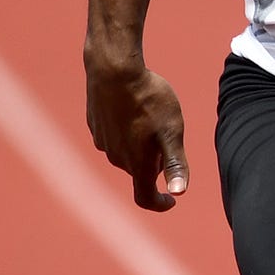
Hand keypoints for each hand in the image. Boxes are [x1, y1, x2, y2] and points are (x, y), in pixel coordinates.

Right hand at [85, 54, 187, 211]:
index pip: (145, 198)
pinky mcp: (95, 125)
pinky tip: (135, 110)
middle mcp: (116, 157)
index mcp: (137, 163)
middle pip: (140, 171)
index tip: (170, 200)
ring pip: (127, 152)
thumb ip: (175, 164)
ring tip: (154, 119)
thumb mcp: (172, 132)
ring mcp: (102, 141)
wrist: (114, 70)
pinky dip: (127, 132)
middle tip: (169, 137)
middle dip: (156, 163)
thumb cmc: (149, 100)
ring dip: (141, 146)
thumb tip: (178, 194)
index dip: (158, 204)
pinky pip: (115, 137)